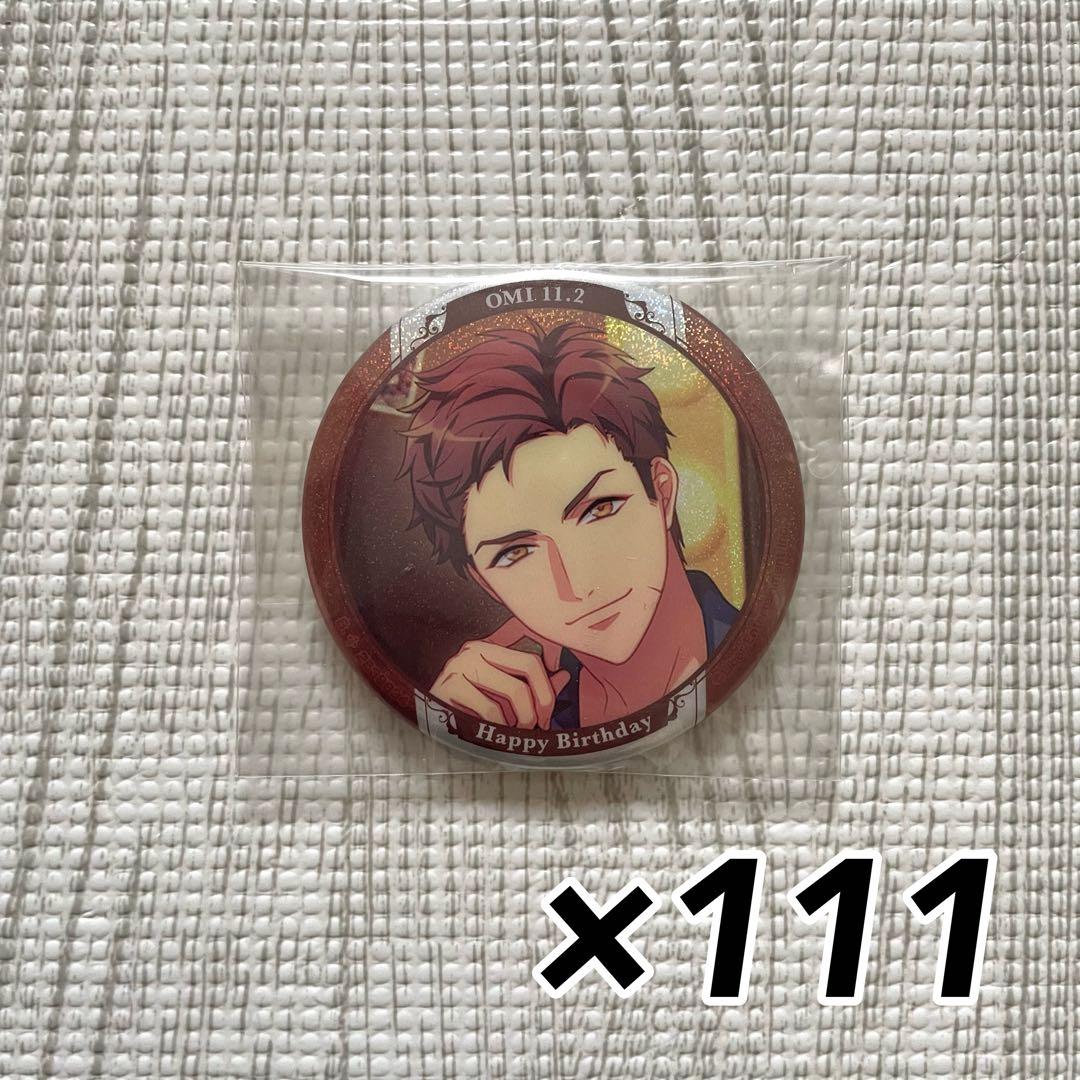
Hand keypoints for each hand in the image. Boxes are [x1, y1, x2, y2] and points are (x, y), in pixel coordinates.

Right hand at [430, 635, 570, 728]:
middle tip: (534, 728)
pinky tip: (489, 734)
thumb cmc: (464, 710)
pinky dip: (497, 728)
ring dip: (520, 721)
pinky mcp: (448, 687)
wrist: (422, 724)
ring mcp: (458, 667)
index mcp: (486, 649)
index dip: (546, 689)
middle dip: (537, 706)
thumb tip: (564, 676)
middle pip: (527, 671)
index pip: (530, 660)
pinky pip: (490, 710)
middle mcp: (472, 652)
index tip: (547, 715)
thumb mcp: (497, 695)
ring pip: (513, 692)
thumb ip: (529, 685)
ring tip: (511, 733)